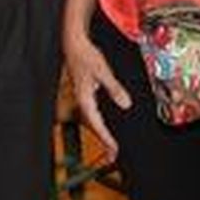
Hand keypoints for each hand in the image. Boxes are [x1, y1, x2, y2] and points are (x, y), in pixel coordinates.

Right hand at [64, 31, 129, 156]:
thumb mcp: (102, 71)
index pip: (96, 124)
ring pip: (94, 120)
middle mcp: (84, 101)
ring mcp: (85, 97)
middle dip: (103, 141)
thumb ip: (114, 88)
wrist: (74, 44)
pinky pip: (95, 112)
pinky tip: (108, 123)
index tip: (114, 149)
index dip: (106, 138)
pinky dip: (102, 121)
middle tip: (113, 156)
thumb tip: (125, 104)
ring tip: (111, 145)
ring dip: (102, 132)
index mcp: (85, 99)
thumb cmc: (85, 56)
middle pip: (94, 126)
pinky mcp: (87, 92)